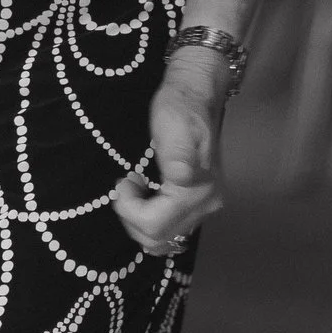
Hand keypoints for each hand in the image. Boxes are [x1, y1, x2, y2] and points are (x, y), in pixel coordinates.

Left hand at [113, 47, 230, 257]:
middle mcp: (207, 204)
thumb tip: (181, 177)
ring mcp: (206, 206)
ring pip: (165, 239)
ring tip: (137, 189)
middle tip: (128, 183)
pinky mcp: (200, 203)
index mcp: (198, 188)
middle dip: (133, 217)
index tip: (124, 180)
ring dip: (141, 220)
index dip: (129, 209)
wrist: (197, 93)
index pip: (155, 224)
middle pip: (160, 238)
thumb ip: (177, 154)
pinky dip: (152, 220)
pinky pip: (171, 229)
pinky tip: (148, 195)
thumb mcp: (172, 122)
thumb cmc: (179, 106)